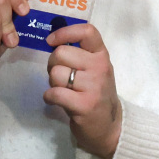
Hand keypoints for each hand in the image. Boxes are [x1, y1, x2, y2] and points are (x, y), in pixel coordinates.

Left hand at [42, 21, 121, 158]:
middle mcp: (100, 67)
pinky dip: (49, 97)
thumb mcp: (95, 69)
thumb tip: (52, 42)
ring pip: (56, 73)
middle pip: (61, 53)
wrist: (109, 126)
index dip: (64, 32)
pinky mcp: (84, 105)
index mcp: (102, 55)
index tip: (51, 41)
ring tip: (62, 90)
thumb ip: (80, 54)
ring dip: (52, 83)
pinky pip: (55, 93)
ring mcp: (94, 86)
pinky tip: (55, 101)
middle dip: (52, 64)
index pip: (86, 31)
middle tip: (60, 76)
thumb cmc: (96, 94)